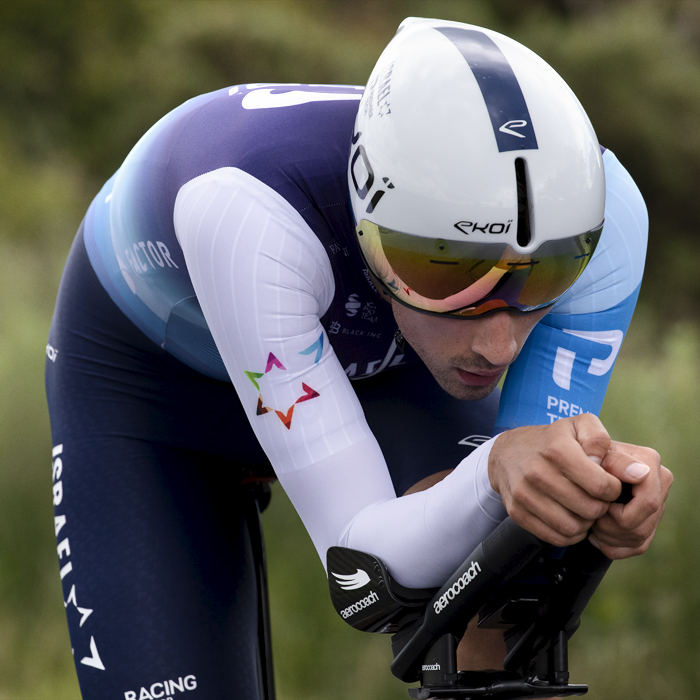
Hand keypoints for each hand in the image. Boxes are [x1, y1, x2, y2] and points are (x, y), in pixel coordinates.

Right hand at [488, 414, 646, 546]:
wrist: (506, 453)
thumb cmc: (552, 440)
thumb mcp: (578, 426)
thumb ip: (606, 442)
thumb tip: (639, 471)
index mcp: (557, 449)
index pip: (602, 487)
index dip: (613, 489)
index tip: (608, 483)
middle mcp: (537, 472)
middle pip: (590, 510)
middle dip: (601, 507)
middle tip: (596, 498)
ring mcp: (525, 494)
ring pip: (573, 527)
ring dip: (586, 523)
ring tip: (583, 508)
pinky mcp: (517, 512)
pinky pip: (555, 537)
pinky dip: (569, 533)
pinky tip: (569, 517)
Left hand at [588, 441, 672, 558]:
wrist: (578, 462)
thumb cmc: (581, 455)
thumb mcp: (589, 452)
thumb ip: (612, 459)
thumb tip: (640, 473)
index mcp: (649, 463)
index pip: (647, 503)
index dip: (618, 513)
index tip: (598, 507)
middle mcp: (659, 482)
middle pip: (641, 526)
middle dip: (611, 528)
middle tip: (589, 520)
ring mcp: (657, 502)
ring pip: (639, 538)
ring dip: (609, 537)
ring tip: (590, 525)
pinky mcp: (650, 520)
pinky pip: (637, 546)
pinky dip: (612, 546)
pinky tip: (595, 536)